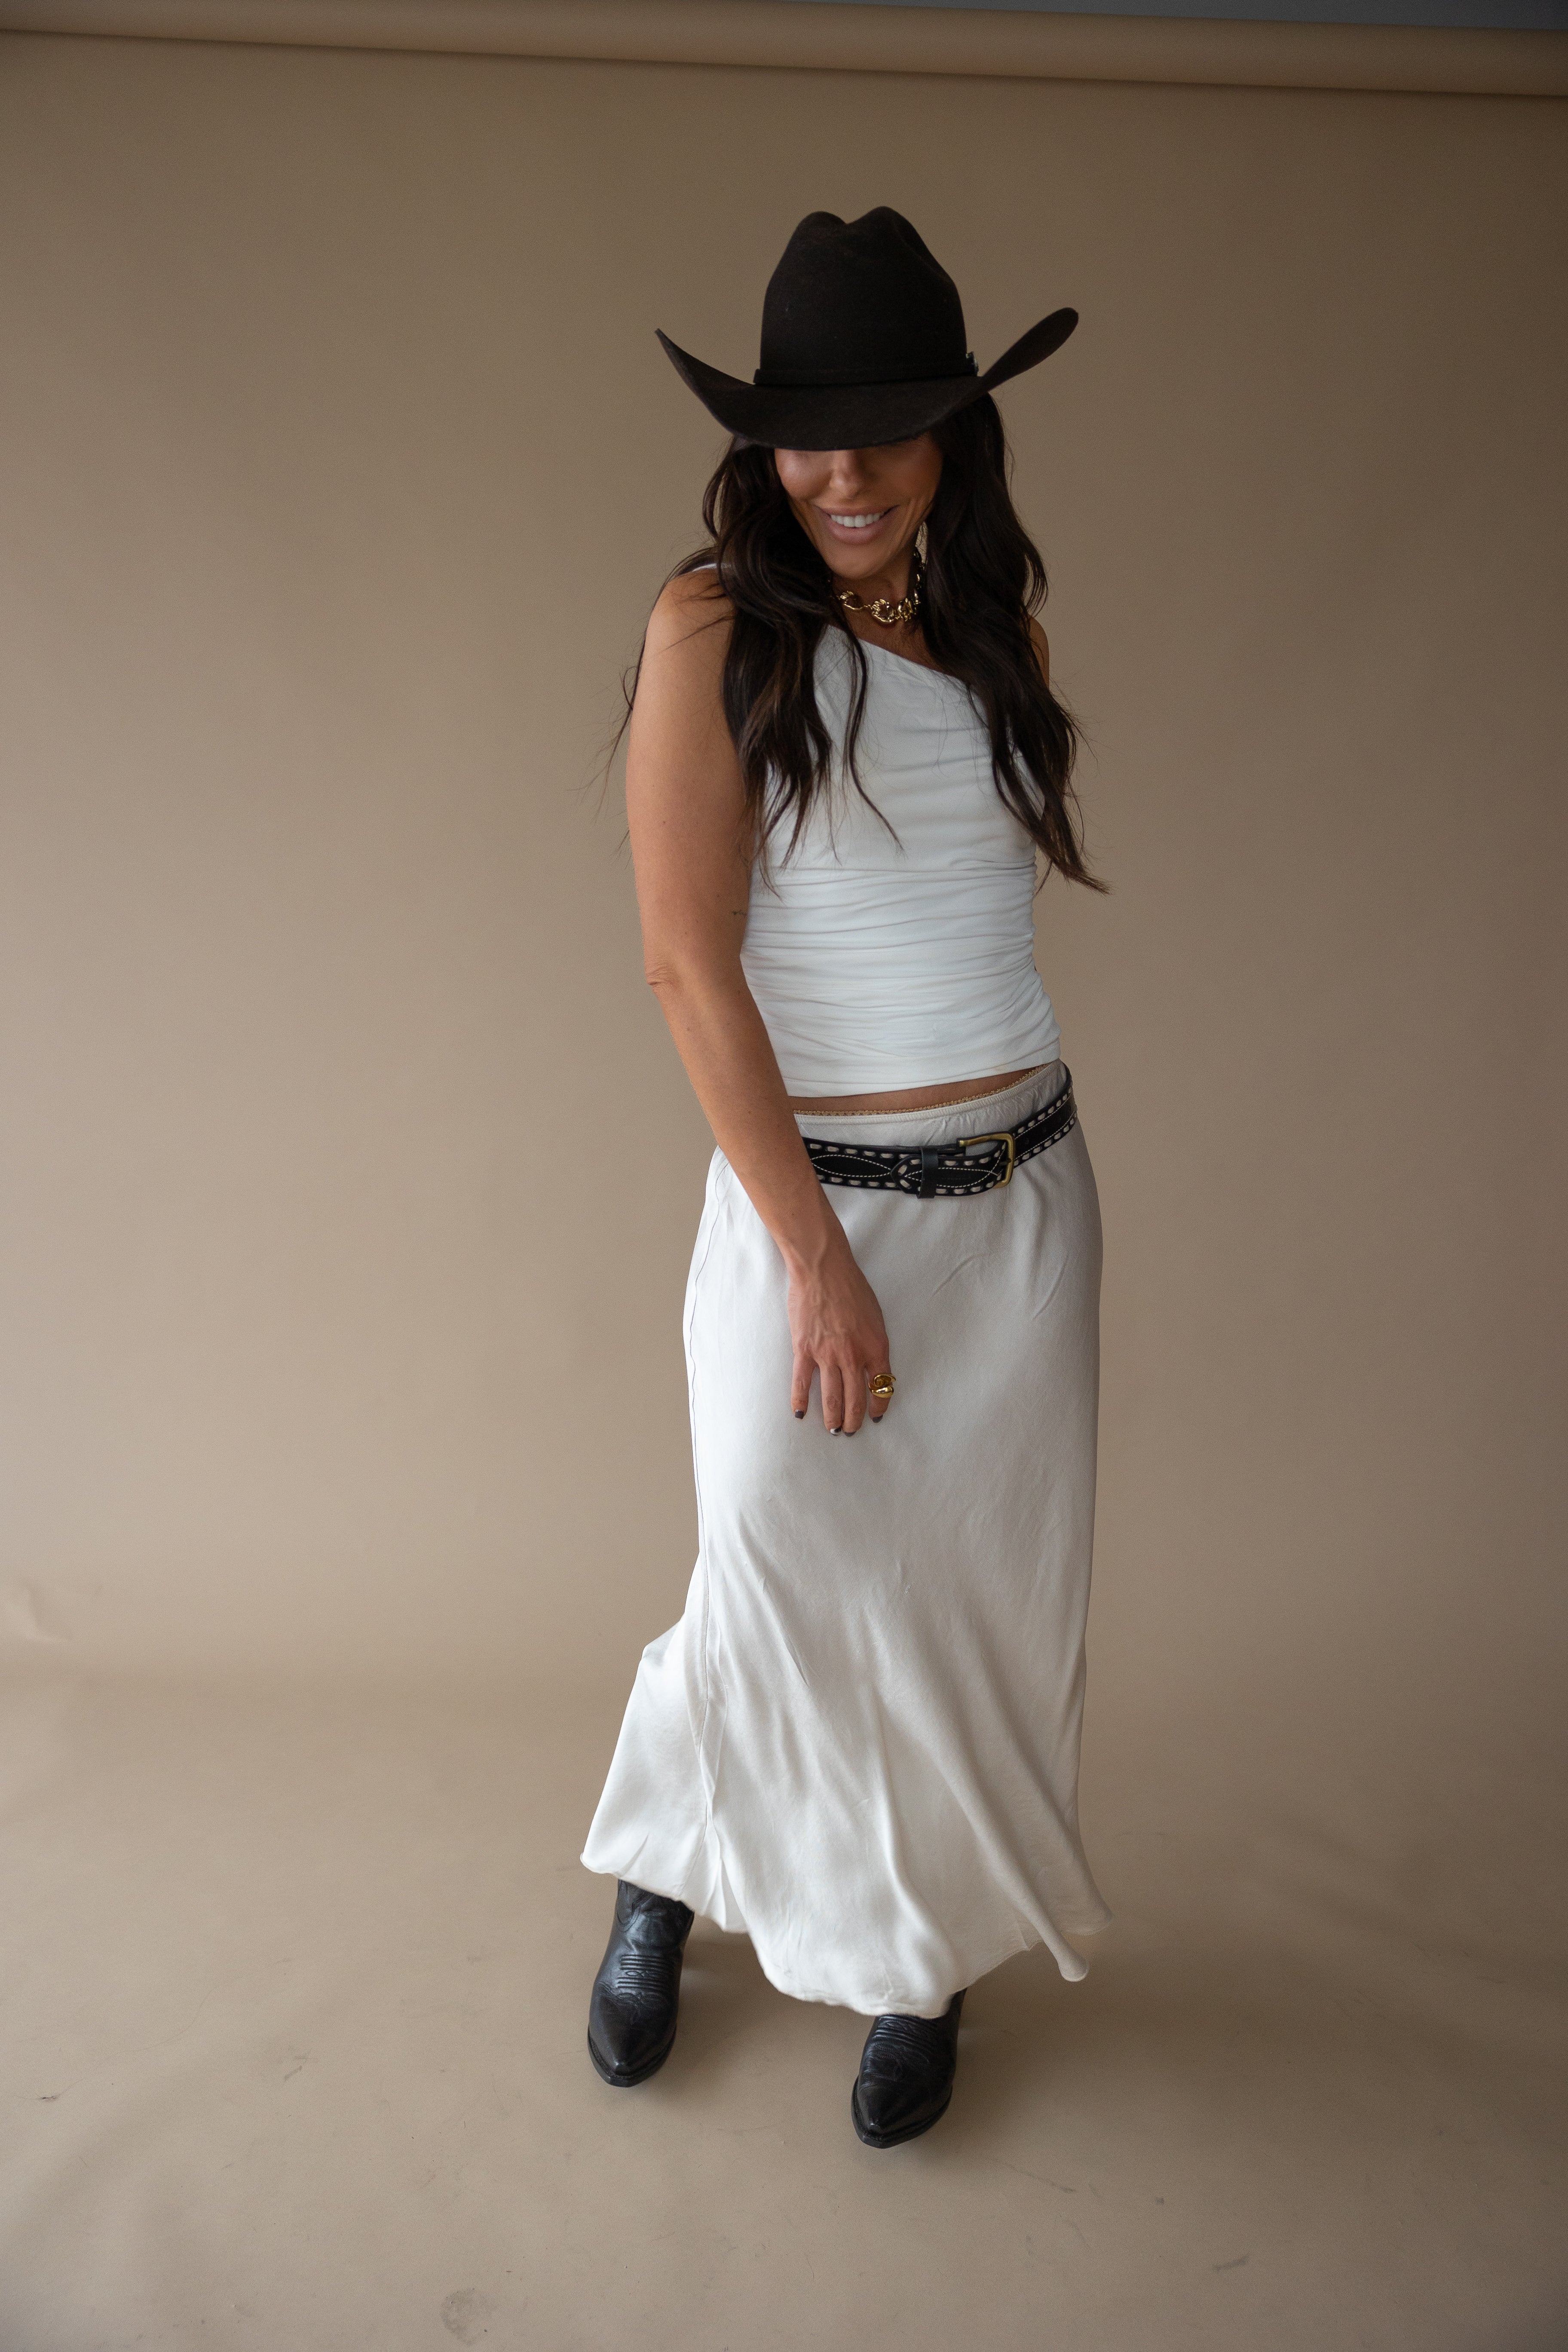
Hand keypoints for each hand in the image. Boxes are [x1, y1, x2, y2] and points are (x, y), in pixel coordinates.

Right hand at [786, 1226, 892, 1433]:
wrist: (823, 1270)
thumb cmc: (851, 1287)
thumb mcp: (875, 1317)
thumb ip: (873, 1343)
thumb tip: (872, 1366)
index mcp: (875, 1346)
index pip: (881, 1387)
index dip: (880, 1405)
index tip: (876, 1416)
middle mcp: (854, 1355)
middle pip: (856, 1399)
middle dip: (854, 1420)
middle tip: (850, 1431)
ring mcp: (827, 1355)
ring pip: (831, 1397)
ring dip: (832, 1418)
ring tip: (832, 1430)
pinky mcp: (804, 1349)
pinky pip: (802, 1382)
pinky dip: (800, 1401)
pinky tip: (800, 1414)